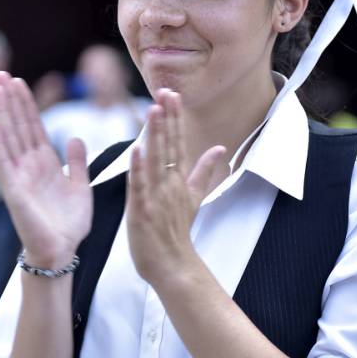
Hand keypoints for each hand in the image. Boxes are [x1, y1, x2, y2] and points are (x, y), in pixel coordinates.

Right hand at [0, 72, 91, 267]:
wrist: (62, 251)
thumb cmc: (69, 223)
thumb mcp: (81, 186)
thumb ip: (78, 162)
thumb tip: (77, 137)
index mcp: (46, 162)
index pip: (34, 126)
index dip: (27, 103)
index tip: (19, 81)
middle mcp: (30, 165)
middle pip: (18, 125)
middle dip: (10, 99)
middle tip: (0, 73)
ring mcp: (20, 176)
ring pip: (10, 137)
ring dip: (2, 112)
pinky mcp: (14, 191)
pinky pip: (4, 164)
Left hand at [125, 90, 225, 284]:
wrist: (174, 265)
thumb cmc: (178, 232)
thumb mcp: (194, 197)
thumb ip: (204, 171)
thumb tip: (220, 149)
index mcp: (179, 179)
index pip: (178, 142)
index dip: (174, 118)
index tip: (172, 94)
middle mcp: (170, 184)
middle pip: (169, 145)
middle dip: (167, 118)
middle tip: (165, 92)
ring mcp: (157, 197)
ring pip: (156, 160)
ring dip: (155, 135)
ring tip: (154, 110)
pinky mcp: (142, 210)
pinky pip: (140, 186)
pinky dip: (138, 168)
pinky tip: (136, 149)